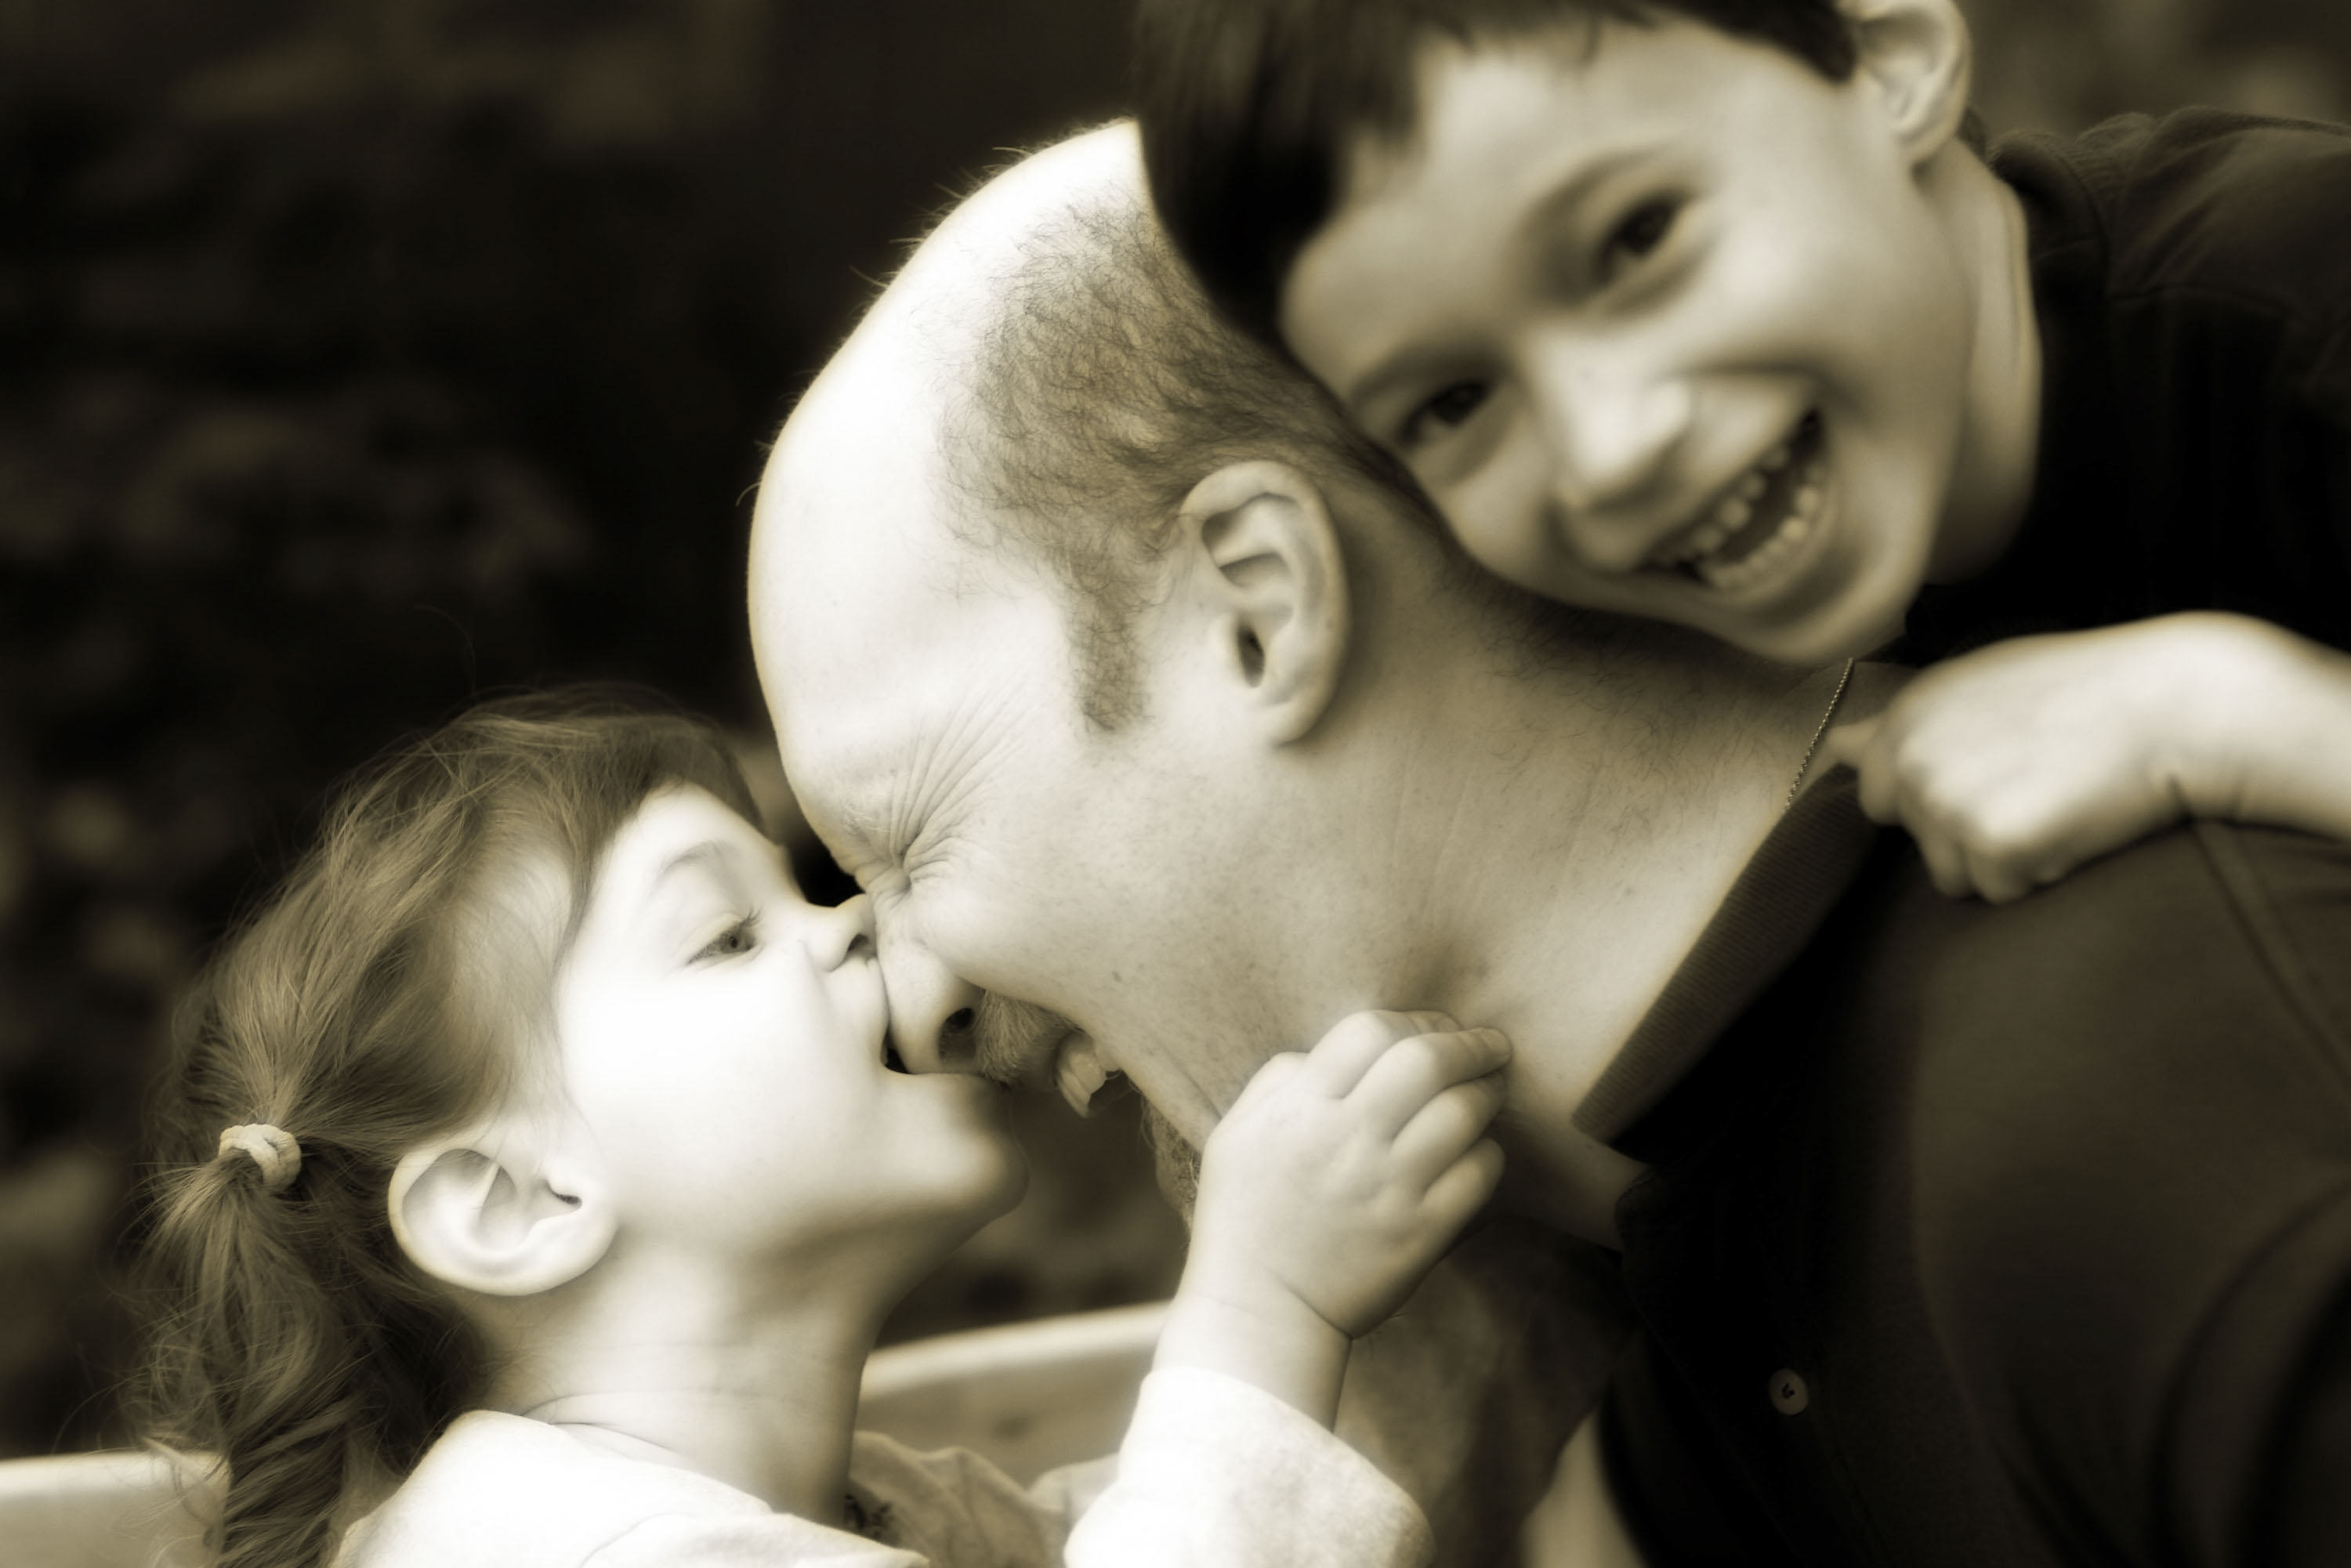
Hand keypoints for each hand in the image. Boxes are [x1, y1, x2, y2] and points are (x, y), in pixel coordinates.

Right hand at [1155, 1011, 1508, 1423]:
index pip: (1368, 1030)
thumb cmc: (1244, 1219)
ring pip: (1462, 1113)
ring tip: (1492, 1089)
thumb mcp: (1235, 1135)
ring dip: (1487, 1091)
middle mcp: (1346, 1141)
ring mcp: (1388, 1188)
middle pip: (1427, 1060)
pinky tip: (1480, 1149)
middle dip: (1468, 1043)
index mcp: (1299, 1110)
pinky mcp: (1421, 1232)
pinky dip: (1488, 1153)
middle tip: (1489, 1046)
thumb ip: (1279, 1080)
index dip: (1413, 1018)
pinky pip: (1478, 1174)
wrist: (1261, 1312)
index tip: (1435, 1026)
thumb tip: (1329, 1051)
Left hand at [1821, 613, 2306, 902]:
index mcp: (1909, 712)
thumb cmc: (2091, 693)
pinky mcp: (1991, 845)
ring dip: (2000, 856)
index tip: (1982, 778)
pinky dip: (2037, 873)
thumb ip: (1908, 723)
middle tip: (2029, 787)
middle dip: (1956, 830)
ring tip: (2058, 801)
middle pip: (1908, 836)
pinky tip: (2075, 826)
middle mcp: (1912, 755)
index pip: (1870, 786)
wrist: (2178, 707)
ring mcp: (1947, 802)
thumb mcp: (1985, 683)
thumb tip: (1836, 746)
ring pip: (1951, 873)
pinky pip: (1999, 890)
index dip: (1926, 794)